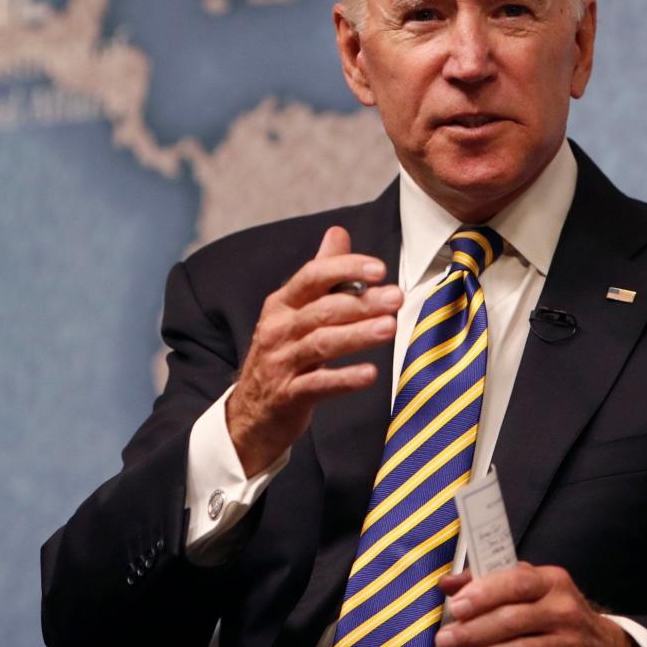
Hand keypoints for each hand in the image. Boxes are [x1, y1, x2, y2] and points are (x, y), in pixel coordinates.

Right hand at [226, 226, 402, 475]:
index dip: (345, 268)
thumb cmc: (282, 356)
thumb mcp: (294, 312)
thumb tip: (338, 232)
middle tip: (396, 298)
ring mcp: (280, 363)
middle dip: (361, 302)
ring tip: (390, 328)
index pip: (312, 275)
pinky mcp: (287, 396)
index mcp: (281, 304)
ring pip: (321, 343)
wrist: (250, 415)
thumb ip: (320, 274)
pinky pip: (318, 384)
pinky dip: (344, 378)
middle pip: (322, 310)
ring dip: (357, 335)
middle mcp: (277, 329)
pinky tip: (370, 373)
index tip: (379, 268)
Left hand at [435, 563, 642, 646]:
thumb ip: (488, 579)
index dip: (483, 594)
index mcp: (553, 582)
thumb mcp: (531, 586)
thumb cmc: (554, 611)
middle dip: (472, 633)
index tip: (456, 606)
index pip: (516, 582)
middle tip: (446, 640)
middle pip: (512, 621)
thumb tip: (448, 583)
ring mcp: (569, 646)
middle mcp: (564, 612)